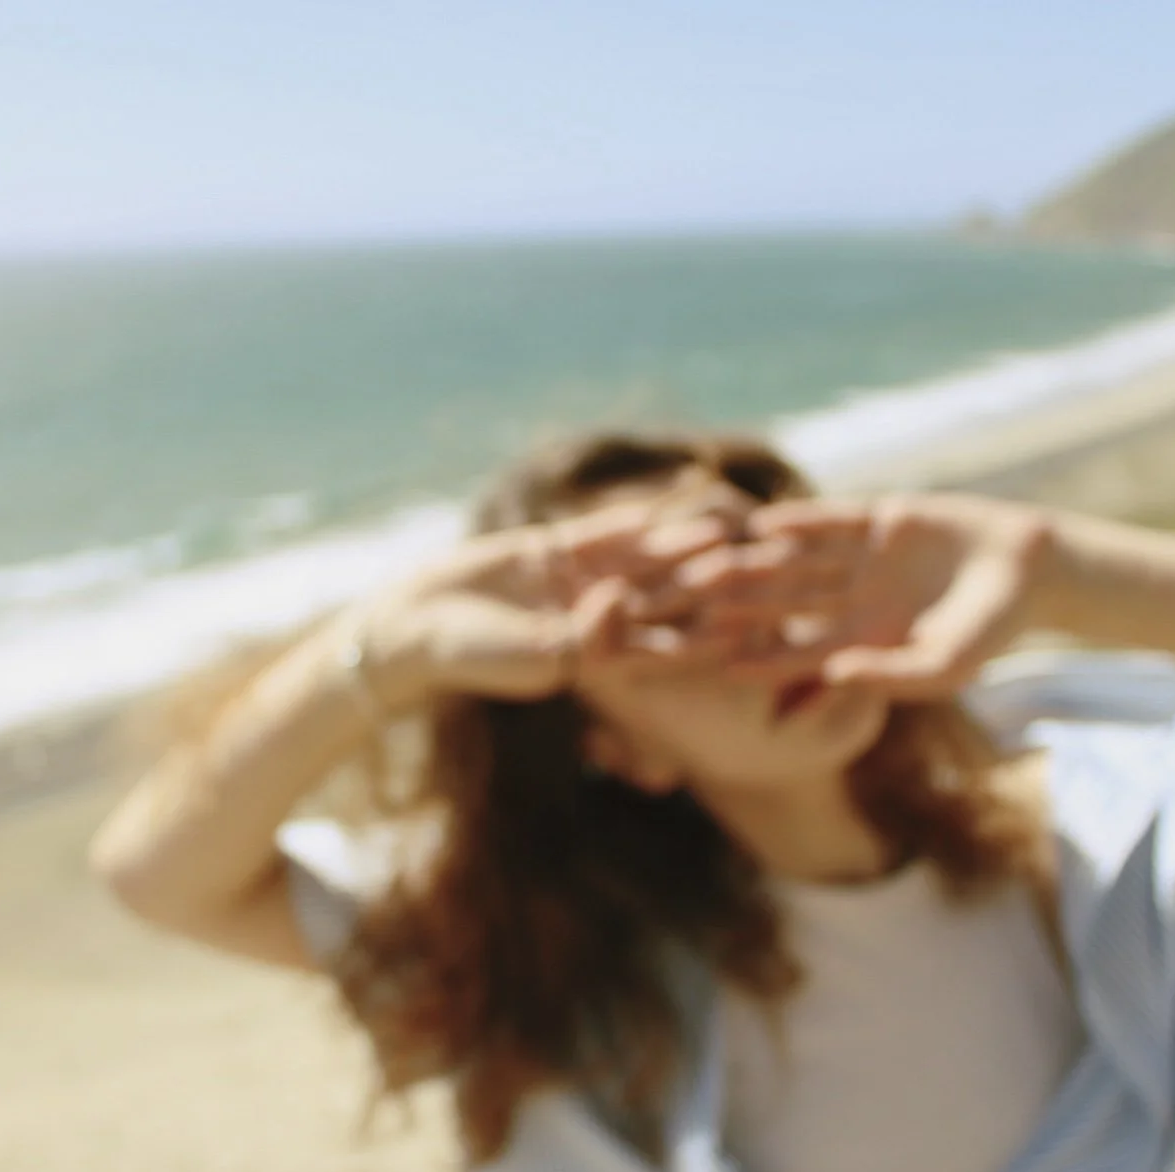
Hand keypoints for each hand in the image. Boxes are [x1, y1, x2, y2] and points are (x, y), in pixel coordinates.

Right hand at [357, 502, 740, 702]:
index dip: (705, 637)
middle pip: (661, 602)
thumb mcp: (534, 654)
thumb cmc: (475, 656)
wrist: (417, 628)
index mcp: (598, 660)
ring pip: (636, 564)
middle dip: (707, 588)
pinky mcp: (549, 553)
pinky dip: (625, 523)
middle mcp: (593, 622)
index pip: (664, 648)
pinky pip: (595, 535)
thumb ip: (582, 634)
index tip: (751, 629)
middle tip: (757, 573)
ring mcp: (572, 586)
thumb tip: (623, 601)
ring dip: (677, 549)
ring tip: (723, 532)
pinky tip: (663, 508)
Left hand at [659, 494, 1055, 698]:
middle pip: (787, 605)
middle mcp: (853, 600)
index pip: (801, 654)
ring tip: (710, 567)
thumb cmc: (988, 631)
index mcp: (863, 641)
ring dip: (756, 566)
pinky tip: (760, 525)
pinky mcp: (877, 520)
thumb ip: (887, 675)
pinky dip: (798, 523)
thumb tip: (831, 676)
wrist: (1030, 570)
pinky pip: (829, 522)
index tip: (720, 667)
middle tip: (692, 614)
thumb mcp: (942, 665)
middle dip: (742, 609)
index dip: (762, 659)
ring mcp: (862, 558)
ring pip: (797, 562)